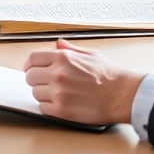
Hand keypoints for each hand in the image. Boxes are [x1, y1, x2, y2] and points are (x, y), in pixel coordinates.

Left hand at [21, 39, 144, 126]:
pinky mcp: (62, 110)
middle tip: (45, 83)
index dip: (29, 65)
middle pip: (30, 77)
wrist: (123, 95)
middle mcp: (58, 74)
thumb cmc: (110, 76)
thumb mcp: (90, 54)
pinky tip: (59, 104)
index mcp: (63, 58)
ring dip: (43, 94)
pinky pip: (43, 108)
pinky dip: (48, 107)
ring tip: (57, 94)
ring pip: (35, 93)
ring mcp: (59, 93)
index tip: (30, 69)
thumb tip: (57, 43)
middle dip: (36, 80)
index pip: (32, 59)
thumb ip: (70, 49)